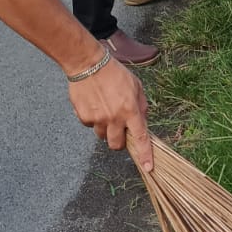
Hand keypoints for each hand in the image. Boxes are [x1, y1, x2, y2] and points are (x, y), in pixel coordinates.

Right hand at [68, 57, 152, 171]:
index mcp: (130, 110)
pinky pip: (89, 125)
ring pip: (102, 135)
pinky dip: (92, 118)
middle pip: (117, 145)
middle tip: (118, 128)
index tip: (148, 167)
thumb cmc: (114, 72)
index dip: (145, 155)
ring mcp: (97, 119)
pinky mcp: (83, 116)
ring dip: (105, 128)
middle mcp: (114, 118)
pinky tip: (93, 103)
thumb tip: (142, 121)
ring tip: (104, 109)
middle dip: (119, 140)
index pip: (140, 137)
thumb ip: (141, 105)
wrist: (88, 63)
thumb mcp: (136, 85)